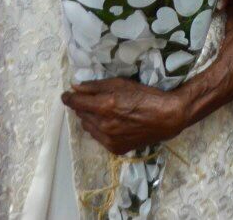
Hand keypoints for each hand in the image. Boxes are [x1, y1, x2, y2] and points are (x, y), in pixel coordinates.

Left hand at [62, 78, 189, 155]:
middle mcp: (103, 125)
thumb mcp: (121, 84)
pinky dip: (100, 130)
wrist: (166, 118)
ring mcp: (108, 139)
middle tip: (90, 100)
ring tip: (101, 112)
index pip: (75, 102)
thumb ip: (96, 86)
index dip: (68, 97)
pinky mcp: (115, 149)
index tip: (66, 95)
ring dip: (90, 119)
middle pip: (80, 115)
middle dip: (82, 106)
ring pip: (88, 127)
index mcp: (104, 106)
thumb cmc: (145, 95)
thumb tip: (75, 87)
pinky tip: (111, 123)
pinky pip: (98, 138)